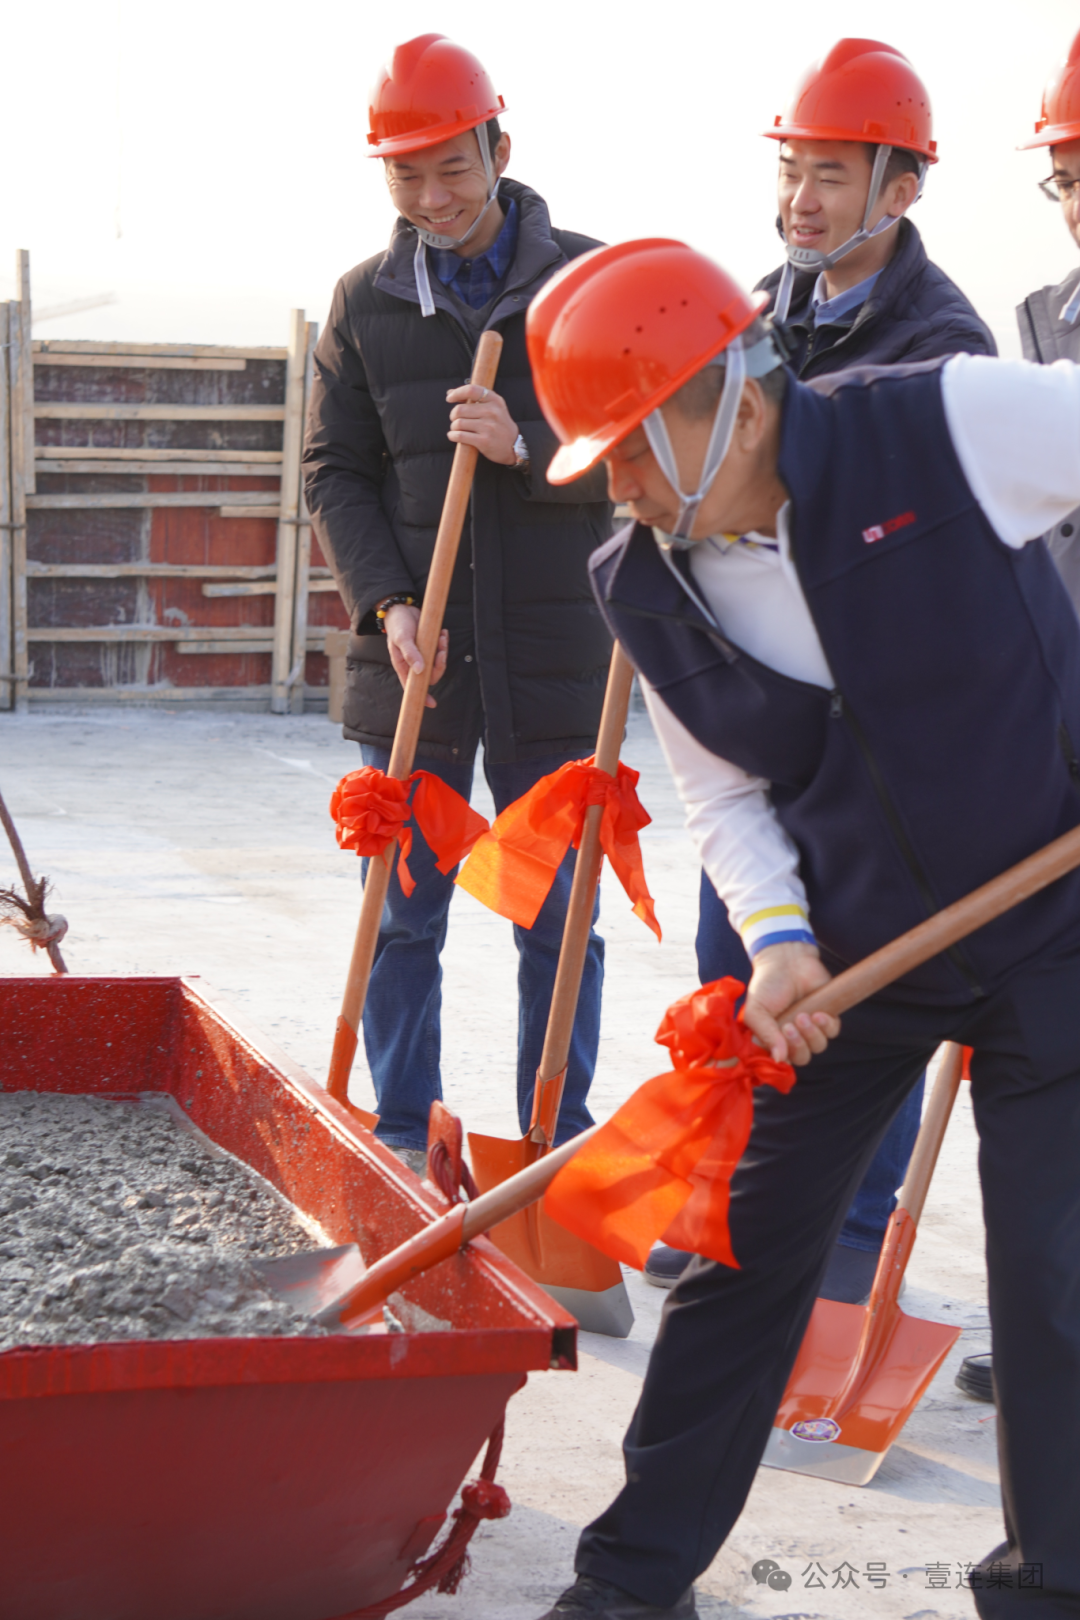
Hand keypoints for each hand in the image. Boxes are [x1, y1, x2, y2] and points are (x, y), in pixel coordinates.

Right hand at [382, 603, 447, 709]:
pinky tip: (442, 633)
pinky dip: (444, 642)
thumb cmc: (397, 624)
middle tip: (442, 651)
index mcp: (403, 666)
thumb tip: (419, 670)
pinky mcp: (429, 646)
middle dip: (440, 665)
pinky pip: (440, 650)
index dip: (422, 696)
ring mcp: (422, 655)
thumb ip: (410, 654)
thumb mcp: (401, 638)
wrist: (401, 607)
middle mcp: (413, 663)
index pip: (413, 686)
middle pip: (431, 675)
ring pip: (437, 662)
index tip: (432, 704)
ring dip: (443, 651)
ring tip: (442, 637)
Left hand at [446, 383, 518, 464]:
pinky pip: (460, 436)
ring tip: (457, 429)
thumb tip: (450, 392)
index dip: (457, 393)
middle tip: (456, 420)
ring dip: (453, 427)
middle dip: (453, 416)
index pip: (471, 390)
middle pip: (460, 409)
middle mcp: (492, 412)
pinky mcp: (484, 441)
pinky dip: (453, 436)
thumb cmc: (499, 425)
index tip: (449, 398)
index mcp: (494, 400)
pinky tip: (454, 436)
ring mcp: (488, 427)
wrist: (514, 446)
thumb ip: (474, 399)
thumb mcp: (494, 408)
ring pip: (458, 423)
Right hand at [741, 941, 839, 1065]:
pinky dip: (826, 1025)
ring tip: (804, 1015)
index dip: (782, 1058)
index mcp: (773, 1038)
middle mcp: (793, 1036)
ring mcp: (811, 1027)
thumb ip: (765, 1035)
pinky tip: (818, 1013)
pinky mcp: (827, 1016)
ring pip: (819, 1046)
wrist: (786, 959)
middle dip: (799, 1045)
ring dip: (812, 1034)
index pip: (781, 1062)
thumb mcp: (756, 1011)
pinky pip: (833, 1032)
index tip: (779, 1045)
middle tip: (791, 1026)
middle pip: (802, 1057)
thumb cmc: (767, 984)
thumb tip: (779, 1058)